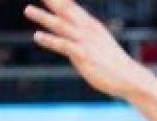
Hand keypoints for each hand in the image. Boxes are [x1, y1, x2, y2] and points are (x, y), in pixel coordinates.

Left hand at [24, 0, 153, 99]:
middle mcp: (87, 29)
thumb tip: (74, 36)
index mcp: (91, 25)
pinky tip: (37, 36)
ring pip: (60, 25)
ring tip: (27, 9)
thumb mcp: (98, 44)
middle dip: (52, 0)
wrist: (129, 77)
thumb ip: (84, 37)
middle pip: (65, 10)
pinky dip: (50, 40)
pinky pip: (63, 45)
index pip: (71, 6)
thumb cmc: (112, 62)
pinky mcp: (83, 55)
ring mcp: (85, 41)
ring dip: (43, 17)